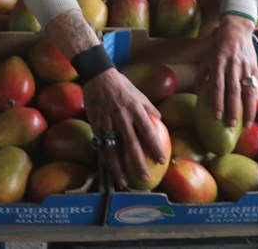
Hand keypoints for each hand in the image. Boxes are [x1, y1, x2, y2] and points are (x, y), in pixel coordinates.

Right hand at [83, 68, 164, 188]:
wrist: (98, 76)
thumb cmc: (121, 85)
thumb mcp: (139, 93)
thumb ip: (149, 107)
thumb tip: (159, 119)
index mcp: (135, 109)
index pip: (148, 131)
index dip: (155, 147)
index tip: (161, 160)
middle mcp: (122, 117)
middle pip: (132, 144)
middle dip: (139, 163)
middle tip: (145, 178)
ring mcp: (108, 122)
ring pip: (113, 149)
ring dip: (118, 167)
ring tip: (124, 182)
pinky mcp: (96, 125)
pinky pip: (101, 145)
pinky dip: (105, 159)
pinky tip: (109, 170)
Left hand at [194, 14, 257, 128]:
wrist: (237, 30)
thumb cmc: (218, 47)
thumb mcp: (206, 58)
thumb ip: (202, 75)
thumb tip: (198, 93)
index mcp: (218, 63)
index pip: (217, 86)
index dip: (217, 102)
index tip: (216, 117)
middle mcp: (232, 66)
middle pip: (233, 91)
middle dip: (232, 110)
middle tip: (230, 126)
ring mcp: (245, 67)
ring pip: (248, 92)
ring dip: (248, 110)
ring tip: (246, 125)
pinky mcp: (255, 68)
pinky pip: (255, 86)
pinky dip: (254, 100)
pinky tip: (253, 112)